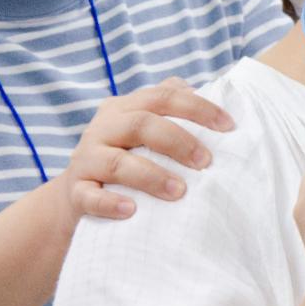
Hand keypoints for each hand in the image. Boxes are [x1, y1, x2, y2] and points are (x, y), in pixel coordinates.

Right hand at [61, 77, 233, 223]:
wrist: (76, 194)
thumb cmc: (125, 159)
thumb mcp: (143, 131)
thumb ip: (171, 112)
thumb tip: (212, 95)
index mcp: (124, 108)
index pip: (164, 96)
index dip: (198, 108)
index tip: (228, 127)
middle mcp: (103, 128)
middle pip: (140, 124)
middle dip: (178, 141)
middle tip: (206, 162)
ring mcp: (86, 160)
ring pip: (117, 162)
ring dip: (151, 176)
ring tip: (179, 191)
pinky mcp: (75, 192)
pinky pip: (89, 196)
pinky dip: (110, 203)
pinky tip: (131, 210)